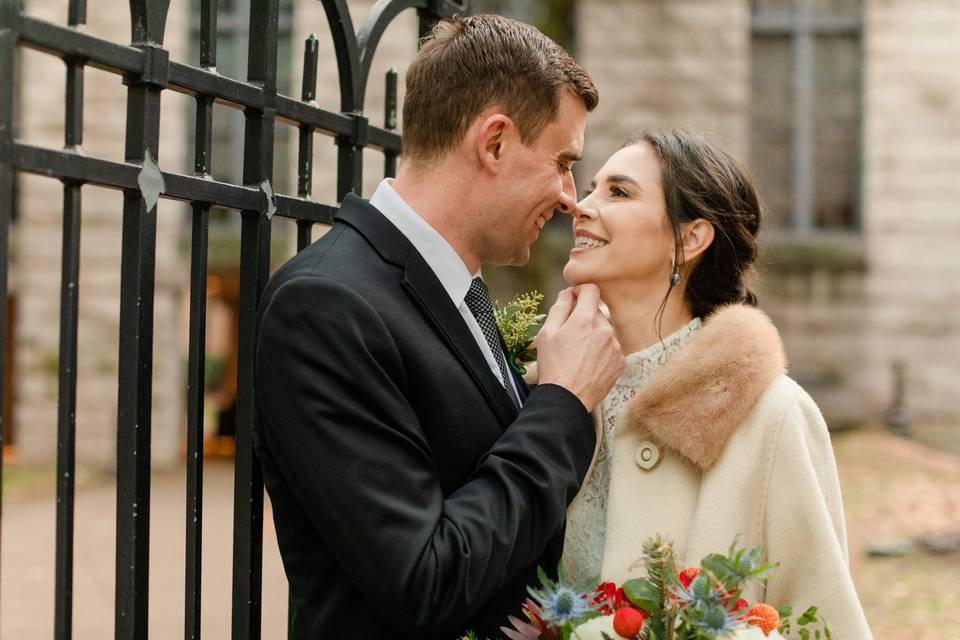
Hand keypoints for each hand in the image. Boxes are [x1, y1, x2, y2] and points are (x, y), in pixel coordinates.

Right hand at [535, 284, 623, 411]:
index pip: (591, 290)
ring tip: (578, 354)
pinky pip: (611, 348)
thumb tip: (568, 293)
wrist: (567, 399)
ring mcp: (616, 346)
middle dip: (584, 318)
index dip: (580, 291)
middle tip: (569, 336)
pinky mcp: (620, 362)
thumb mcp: (547, 333)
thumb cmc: (554, 366)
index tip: (573, 299)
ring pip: (604, 331)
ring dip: (593, 335)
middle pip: (596, 312)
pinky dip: (601, 351)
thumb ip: (559, 307)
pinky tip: (588, 363)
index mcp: (586, 319)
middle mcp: (605, 329)